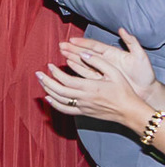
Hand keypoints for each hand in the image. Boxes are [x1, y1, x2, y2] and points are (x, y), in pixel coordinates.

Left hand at [38, 29, 158, 129]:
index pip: (65, 80)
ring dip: (48, 91)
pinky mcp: (84, 113)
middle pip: (58, 90)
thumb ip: (98, 62)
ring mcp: (83, 107)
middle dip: (46, 81)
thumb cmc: (124, 91)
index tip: (49, 65)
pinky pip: (66, 110)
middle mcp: (84, 98)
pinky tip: (49, 99)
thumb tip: (84, 53)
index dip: (55, 73)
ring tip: (41, 82)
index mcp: (90, 86)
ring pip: (59, 100)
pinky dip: (55, 105)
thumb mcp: (114, 72)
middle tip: (37, 73)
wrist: (130, 111)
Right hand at [60, 29, 158, 102]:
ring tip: (62, 52)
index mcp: (112, 53)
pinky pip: (86, 73)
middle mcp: (105, 60)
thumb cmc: (144, 73)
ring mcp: (102, 70)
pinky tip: (69, 63)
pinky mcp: (101, 79)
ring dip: (72, 56)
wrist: (146, 91)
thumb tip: (122, 30)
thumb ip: (132, 42)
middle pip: (86, 53)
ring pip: (84, 62)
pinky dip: (77, 68)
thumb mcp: (140, 56)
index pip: (95, 46)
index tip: (72, 39)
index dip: (83, 42)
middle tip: (61, 45)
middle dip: (73, 48)